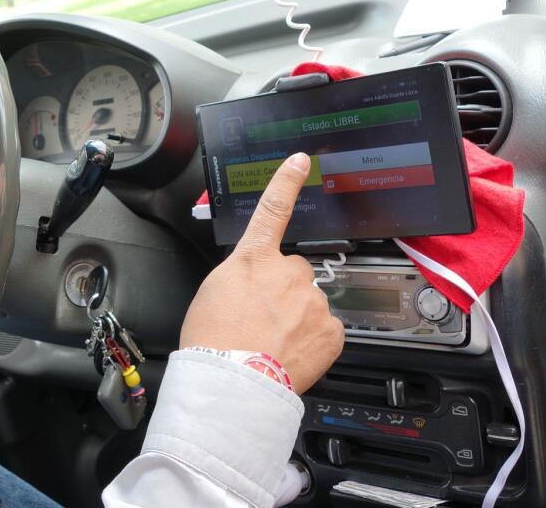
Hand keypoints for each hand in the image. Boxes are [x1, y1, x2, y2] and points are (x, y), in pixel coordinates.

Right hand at [180, 153, 344, 392]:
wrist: (233, 383)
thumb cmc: (214, 341)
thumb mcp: (214, 290)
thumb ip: (242, 274)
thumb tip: (257, 281)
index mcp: (254, 258)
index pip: (273, 208)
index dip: (287, 181)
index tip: (301, 161)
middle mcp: (289, 272)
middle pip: (292, 272)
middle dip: (283, 291)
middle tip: (260, 318)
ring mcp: (313, 301)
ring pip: (308, 302)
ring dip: (295, 318)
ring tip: (270, 342)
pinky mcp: (332, 330)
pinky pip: (324, 329)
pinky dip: (311, 341)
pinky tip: (289, 353)